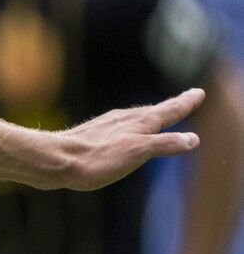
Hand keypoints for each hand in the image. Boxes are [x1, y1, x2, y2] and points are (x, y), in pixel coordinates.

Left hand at [43, 89, 204, 189]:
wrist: (55, 161)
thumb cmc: (97, 159)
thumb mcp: (137, 153)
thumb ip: (164, 144)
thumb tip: (193, 139)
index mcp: (140, 123)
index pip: (169, 110)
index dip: (185, 103)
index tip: (198, 92)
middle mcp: (125, 119)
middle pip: (155, 110)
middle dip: (173, 105)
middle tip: (188, 97)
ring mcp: (108, 125)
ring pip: (137, 116)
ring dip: (153, 113)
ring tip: (160, 112)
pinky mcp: (93, 134)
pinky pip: (121, 125)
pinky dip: (132, 123)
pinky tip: (123, 129)